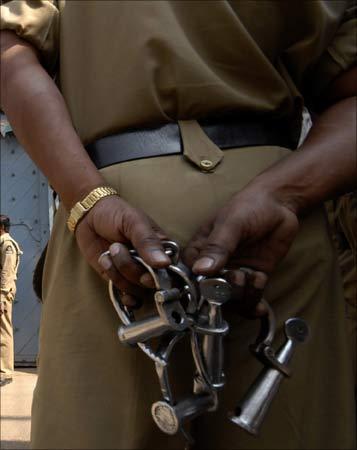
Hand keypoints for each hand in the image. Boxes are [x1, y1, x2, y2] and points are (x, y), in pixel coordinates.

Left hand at [75, 195, 169, 306]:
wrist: (90, 216)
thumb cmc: (117, 214)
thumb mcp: (133, 222)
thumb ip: (148, 242)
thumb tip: (164, 264)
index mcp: (163, 248)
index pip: (173, 271)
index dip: (163, 277)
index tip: (147, 273)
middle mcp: (154, 264)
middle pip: (152, 283)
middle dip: (131, 269)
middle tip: (117, 248)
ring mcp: (138, 274)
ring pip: (136, 289)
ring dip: (118, 272)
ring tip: (109, 252)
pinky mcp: (122, 281)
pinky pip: (128, 296)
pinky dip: (121, 292)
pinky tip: (112, 279)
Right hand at [184, 182, 298, 315]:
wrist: (279, 204)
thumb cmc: (249, 206)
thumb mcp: (231, 223)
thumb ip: (217, 247)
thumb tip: (200, 270)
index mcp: (199, 250)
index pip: (189, 275)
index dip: (198, 286)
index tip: (211, 287)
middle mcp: (213, 265)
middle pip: (210, 293)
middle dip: (224, 292)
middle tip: (239, 276)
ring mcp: (233, 273)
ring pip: (230, 299)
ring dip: (243, 296)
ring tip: (256, 277)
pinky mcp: (252, 278)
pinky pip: (249, 299)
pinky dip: (254, 306)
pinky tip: (262, 307)